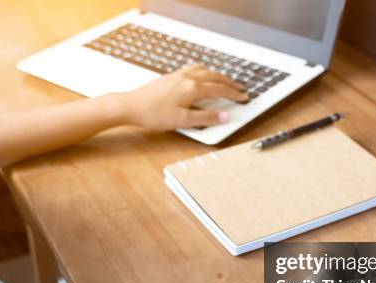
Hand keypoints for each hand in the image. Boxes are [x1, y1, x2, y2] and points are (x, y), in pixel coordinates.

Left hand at [121, 65, 247, 129]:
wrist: (131, 106)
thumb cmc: (154, 114)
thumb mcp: (183, 121)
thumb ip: (206, 118)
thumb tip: (224, 116)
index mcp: (192, 88)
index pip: (219, 89)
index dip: (234, 94)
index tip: (244, 97)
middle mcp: (187, 78)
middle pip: (215, 77)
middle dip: (229, 83)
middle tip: (240, 88)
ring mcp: (178, 75)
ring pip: (204, 70)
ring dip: (218, 75)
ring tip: (225, 81)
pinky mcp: (170, 77)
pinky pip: (193, 69)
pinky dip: (204, 71)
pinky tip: (202, 75)